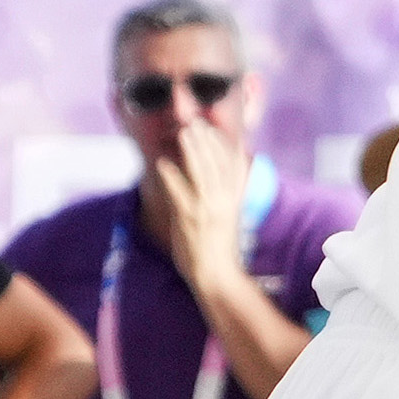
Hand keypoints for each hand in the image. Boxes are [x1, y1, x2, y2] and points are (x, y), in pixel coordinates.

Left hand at [140, 115, 252, 284]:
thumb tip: (218, 184)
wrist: (218, 276)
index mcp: (234, 201)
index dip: (226, 145)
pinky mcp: (190, 217)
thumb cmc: (220, 252)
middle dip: (207, 140)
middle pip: (217, 162)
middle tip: (196, 122)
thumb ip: (225, 200)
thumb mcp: (230, 222)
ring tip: (184, 132)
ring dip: (192, 149)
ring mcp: (207, 208)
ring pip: (201, 171)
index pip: (235, 167)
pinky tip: (163, 162)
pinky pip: (179, 190)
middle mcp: (223, 201)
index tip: (217, 130)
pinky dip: (171, 174)